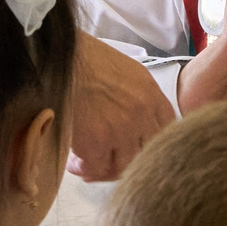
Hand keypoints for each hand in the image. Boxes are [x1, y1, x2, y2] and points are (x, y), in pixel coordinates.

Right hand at [66, 32, 174, 180]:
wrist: (61, 56)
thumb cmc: (89, 59)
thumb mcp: (129, 73)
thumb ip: (142, 99)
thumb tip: (140, 122)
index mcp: (152, 97)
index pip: (166, 133)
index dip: (151, 144)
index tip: (137, 148)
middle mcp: (141, 116)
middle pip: (145, 154)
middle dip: (128, 160)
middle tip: (110, 160)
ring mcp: (120, 132)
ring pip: (122, 166)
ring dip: (105, 168)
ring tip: (88, 163)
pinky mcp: (95, 143)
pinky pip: (96, 168)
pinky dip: (83, 169)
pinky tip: (74, 163)